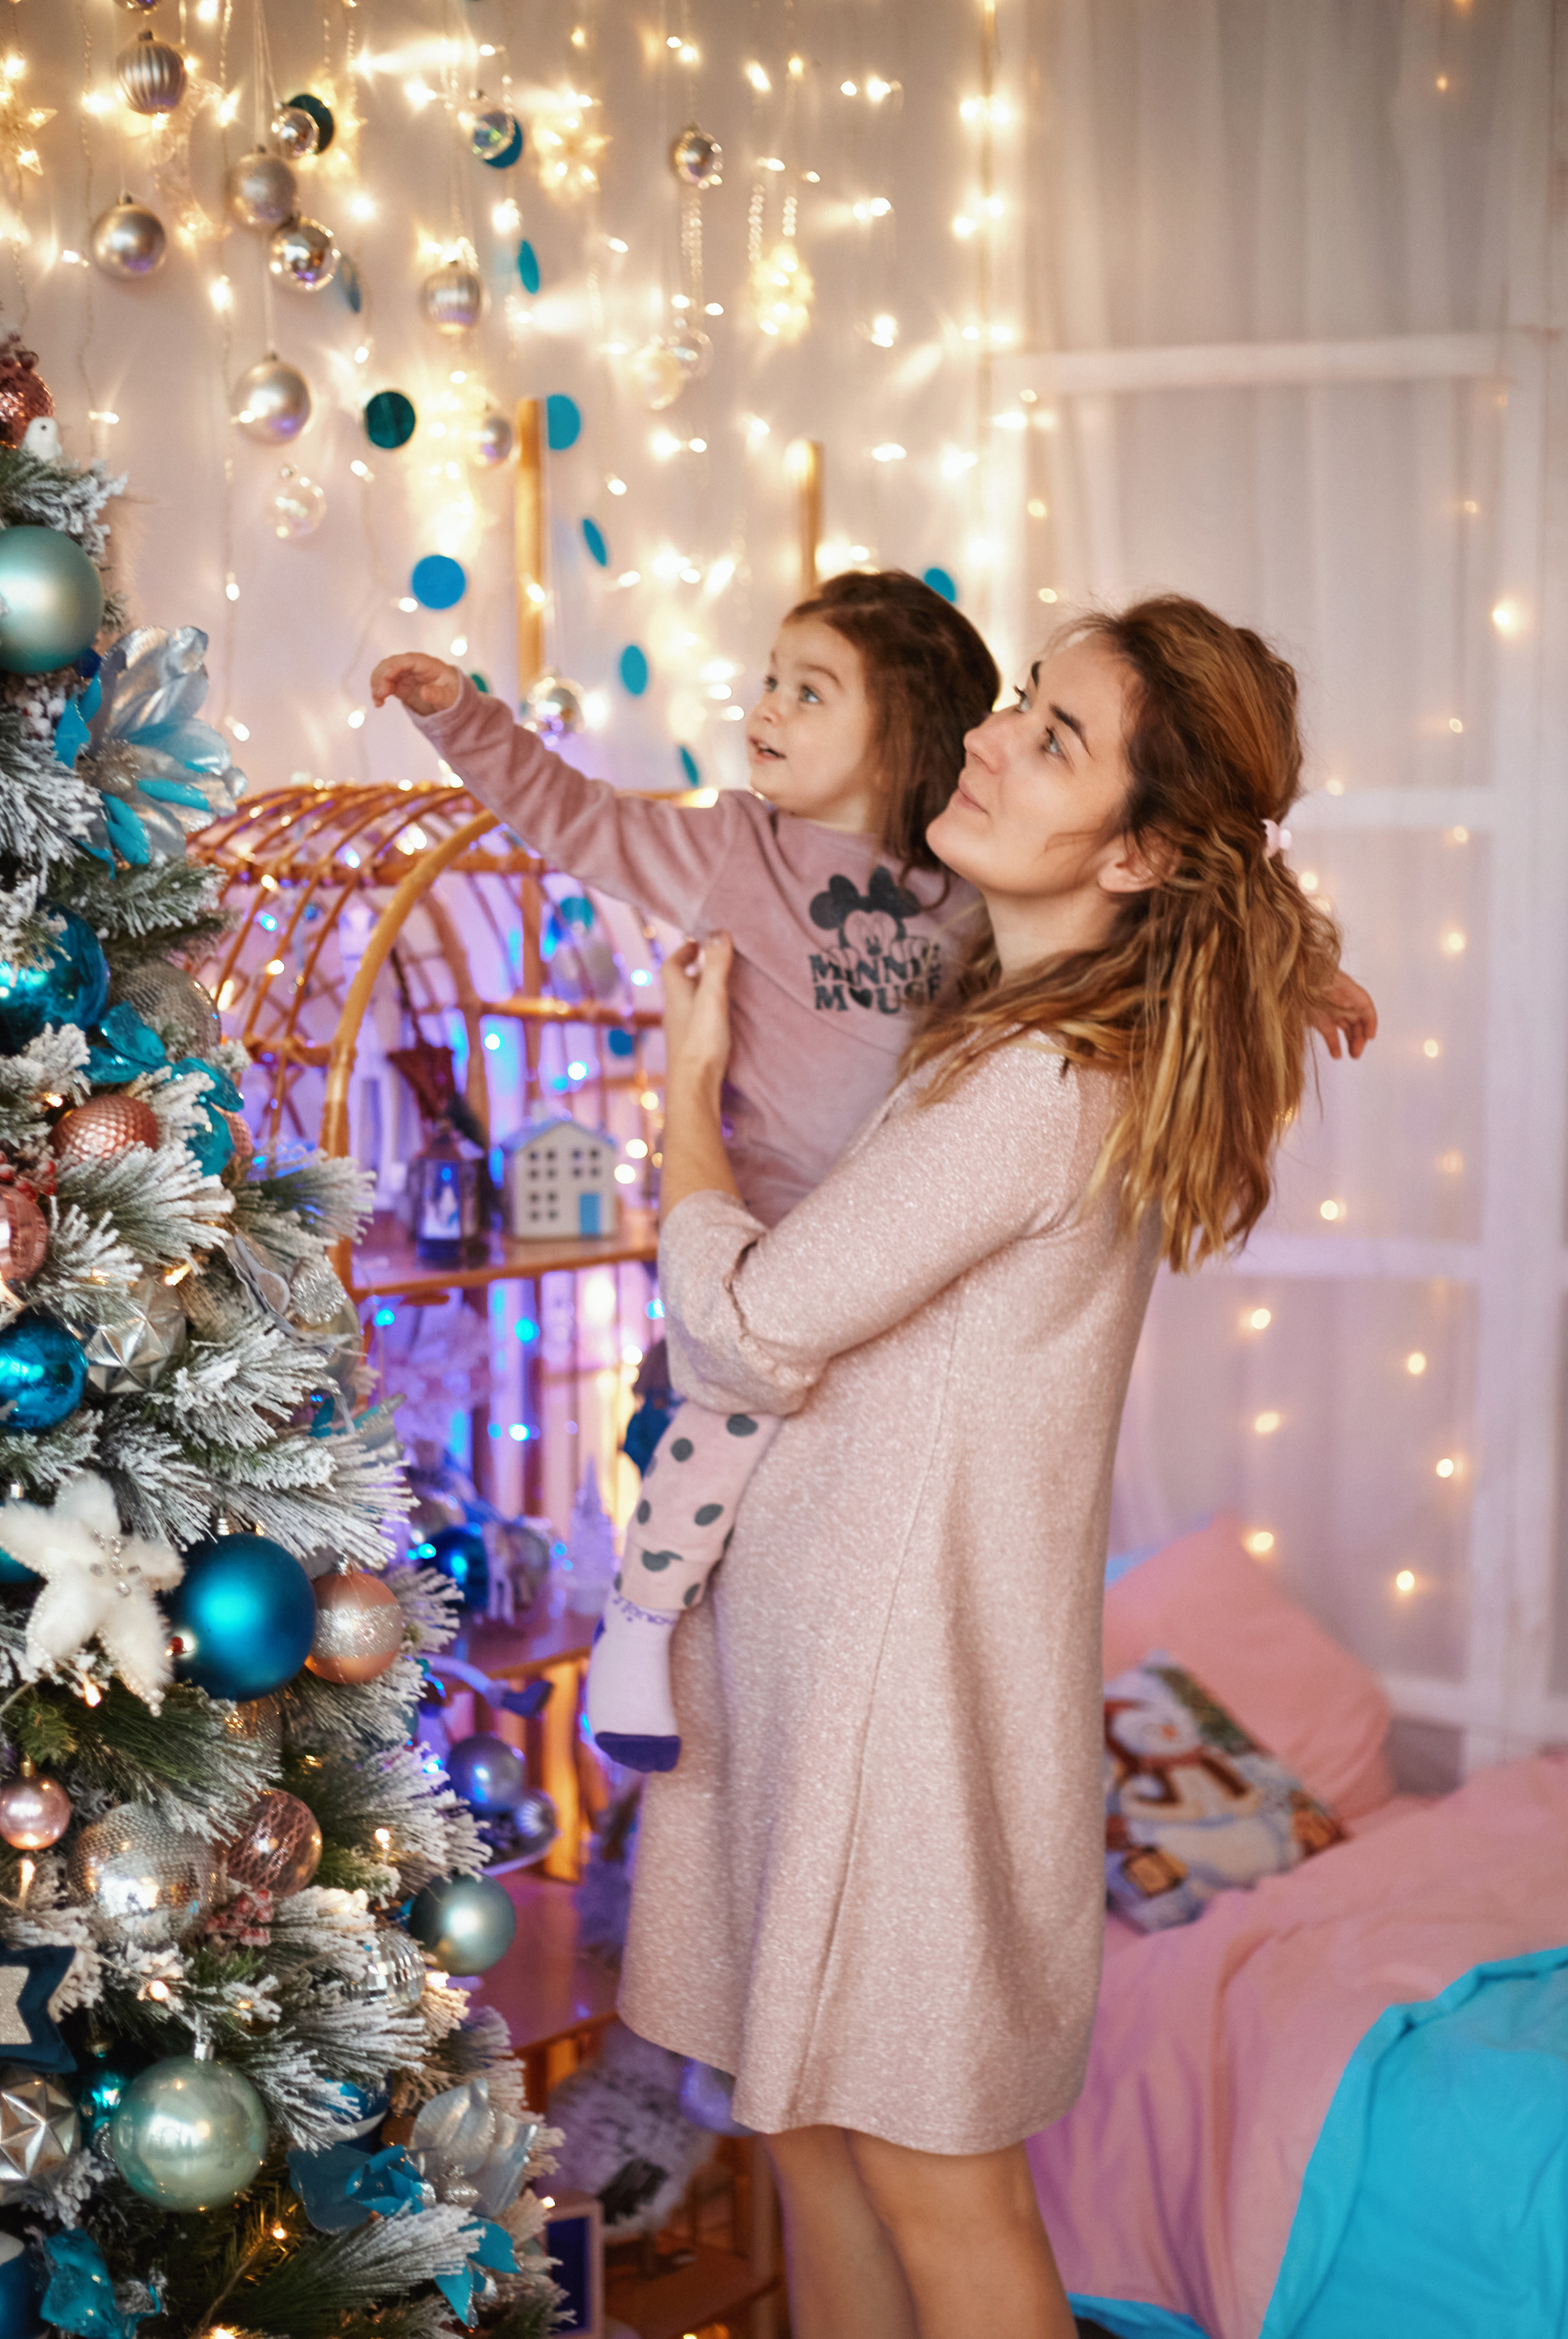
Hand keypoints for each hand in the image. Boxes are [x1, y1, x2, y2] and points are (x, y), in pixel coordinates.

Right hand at [369, 652, 461, 716]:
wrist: (449, 697)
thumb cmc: (451, 692)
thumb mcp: (449, 696)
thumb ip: (437, 694)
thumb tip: (424, 692)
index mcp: (425, 663)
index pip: (406, 660)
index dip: (394, 666)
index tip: (387, 677)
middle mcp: (411, 665)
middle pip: (390, 664)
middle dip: (381, 676)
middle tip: (381, 694)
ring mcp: (403, 674)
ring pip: (383, 672)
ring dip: (376, 684)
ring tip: (378, 701)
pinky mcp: (398, 684)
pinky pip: (383, 684)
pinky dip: (378, 692)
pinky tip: (378, 704)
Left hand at [662, 935, 733, 1090]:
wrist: (694, 1087)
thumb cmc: (701, 1042)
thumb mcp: (712, 996)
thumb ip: (716, 965)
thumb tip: (718, 931)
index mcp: (676, 995)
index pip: (672, 966)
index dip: (683, 951)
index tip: (698, 942)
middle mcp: (676, 1012)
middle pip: (682, 984)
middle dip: (697, 969)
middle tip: (717, 959)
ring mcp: (683, 1032)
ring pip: (691, 1003)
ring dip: (705, 991)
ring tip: (727, 985)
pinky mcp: (694, 1048)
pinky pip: (700, 1021)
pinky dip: (711, 1012)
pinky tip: (726, 1018)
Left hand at [1312, 968, 1377, 1059]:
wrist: (1292, 976)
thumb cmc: (1308, 976)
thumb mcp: (1325, 985)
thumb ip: (1338, 999)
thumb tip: (1347, 1013)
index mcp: (1348, 990)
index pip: (1366, 1007)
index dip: (1370, 1022)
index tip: (1370, 1036)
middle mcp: (1343, 1002)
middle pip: (1358, 1021)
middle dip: (1360, 1037)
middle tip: (1357, 1052)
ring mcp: (1332, 1012)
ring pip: (1347, 1030)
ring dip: (1352, 1043)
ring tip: (1353, 1055)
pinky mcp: (1320, 1021)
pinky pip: (1331, 1035)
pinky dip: (1334, 1045)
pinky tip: (1337, 1055)